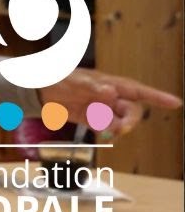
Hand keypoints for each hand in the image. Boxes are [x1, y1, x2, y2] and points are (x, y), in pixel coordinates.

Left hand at [37, 68, 181, 135]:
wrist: (40, 90)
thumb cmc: (60, 78)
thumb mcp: (75, 81)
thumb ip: (92, 87)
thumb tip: (109, 92)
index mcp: (112, 83)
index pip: (139, 91)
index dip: (157, 97)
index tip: (175, 103)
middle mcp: (111, 97)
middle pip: (132, 111)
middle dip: (130, 120)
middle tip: (121, 128)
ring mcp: (103, 109)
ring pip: (121, 123)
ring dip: (117, 129)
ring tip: (103, 128)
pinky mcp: (93, 120)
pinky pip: (107, 129)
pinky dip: (106, 133)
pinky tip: (99, 131)